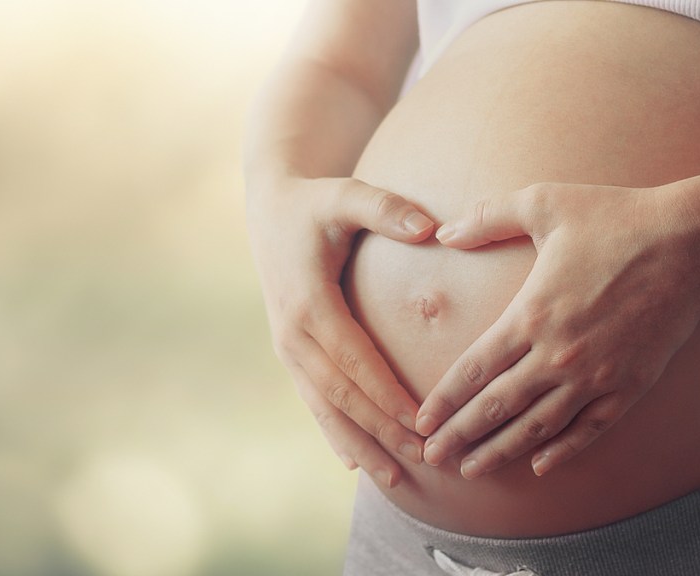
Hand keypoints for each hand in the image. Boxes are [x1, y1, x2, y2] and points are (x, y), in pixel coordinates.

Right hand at [246, 176, 433, 487]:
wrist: (269, 209)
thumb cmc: (314, 203)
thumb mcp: (345, 195)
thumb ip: (385, 208)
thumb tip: (429, 228)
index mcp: (307, 303)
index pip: (353, 360)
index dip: (385, 394)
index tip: (419, 423)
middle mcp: (292, 334)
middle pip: (340, 395)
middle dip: (380, 431)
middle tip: (421, 461)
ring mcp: (288, 347)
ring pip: (325, 408)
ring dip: (358, 444)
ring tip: (393, 479)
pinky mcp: (290, 353)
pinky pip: (313, 400)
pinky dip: (334, 432)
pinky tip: (354, 461)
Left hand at [415, 182, 699, 477]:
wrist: (693, 244)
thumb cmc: (617, 219)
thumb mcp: (545, 203)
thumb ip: (489, 217)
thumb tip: (443, 231)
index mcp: (531, 314)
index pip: (473, 370)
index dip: (444, 401)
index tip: (421, 422)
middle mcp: (558, 354)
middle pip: (497, 407)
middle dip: (460, 436)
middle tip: (432, 458)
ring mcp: (595, 376)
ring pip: (537, 427)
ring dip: (501, 451)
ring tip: (472, 471)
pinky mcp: (630, 386)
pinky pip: (589, 429)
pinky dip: (562, 450)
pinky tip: (540, 465)